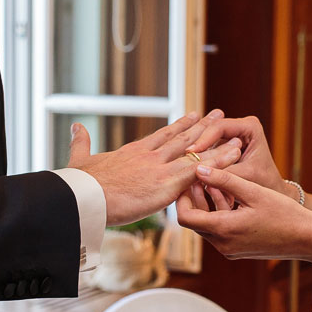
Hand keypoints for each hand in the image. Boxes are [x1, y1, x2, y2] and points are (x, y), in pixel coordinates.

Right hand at [68, 110, 242, 226]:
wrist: (84, 196)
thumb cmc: (80, 184)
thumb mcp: (80, 160)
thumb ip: (81, 143)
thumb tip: (75, 127)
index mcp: (133, 151)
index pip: (162, 136)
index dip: (179, 126)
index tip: (192, 116)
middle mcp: (151, 155)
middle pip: (183, 137)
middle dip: (203, 127)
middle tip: (218, 115)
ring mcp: (161, 168)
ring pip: (196, 151)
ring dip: (218, 142)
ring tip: (235, 133)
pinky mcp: (168, 183)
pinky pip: (201, 170)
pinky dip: (219, 162)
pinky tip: (235, 155)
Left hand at [177, 165, 311, 259]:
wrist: (307, 239)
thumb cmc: (284, 213)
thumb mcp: (253, 191)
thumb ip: (223, 180)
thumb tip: (198, 168)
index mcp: (224, 230)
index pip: (185, 217)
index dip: (182, 198)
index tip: (187, 179)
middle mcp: (222, 245)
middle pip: (194, 221)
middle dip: (195, 199)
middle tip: (200, 176)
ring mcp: (229, 251)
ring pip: (207, 226)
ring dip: (208, 205)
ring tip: (218, 183)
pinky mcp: (237, 251)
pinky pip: (219, 233)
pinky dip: (219, 215)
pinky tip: (231, 198)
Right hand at [186, 116, 299, 201]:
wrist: (270, 193)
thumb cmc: (264, 184)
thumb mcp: (245, 177)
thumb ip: (225, 173)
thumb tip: (200, 174)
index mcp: (250, 126)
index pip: (221, 127)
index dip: (204, 139)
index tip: (191, 153)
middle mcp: (239, 126)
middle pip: (210, 131)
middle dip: (196, 146)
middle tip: (180, 159)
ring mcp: (230, 135)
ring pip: (206, 140)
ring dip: (195, 154)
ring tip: (181, 165)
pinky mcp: (222, 146)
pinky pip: (206, 150)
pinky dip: (198, 160)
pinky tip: (185, 170)